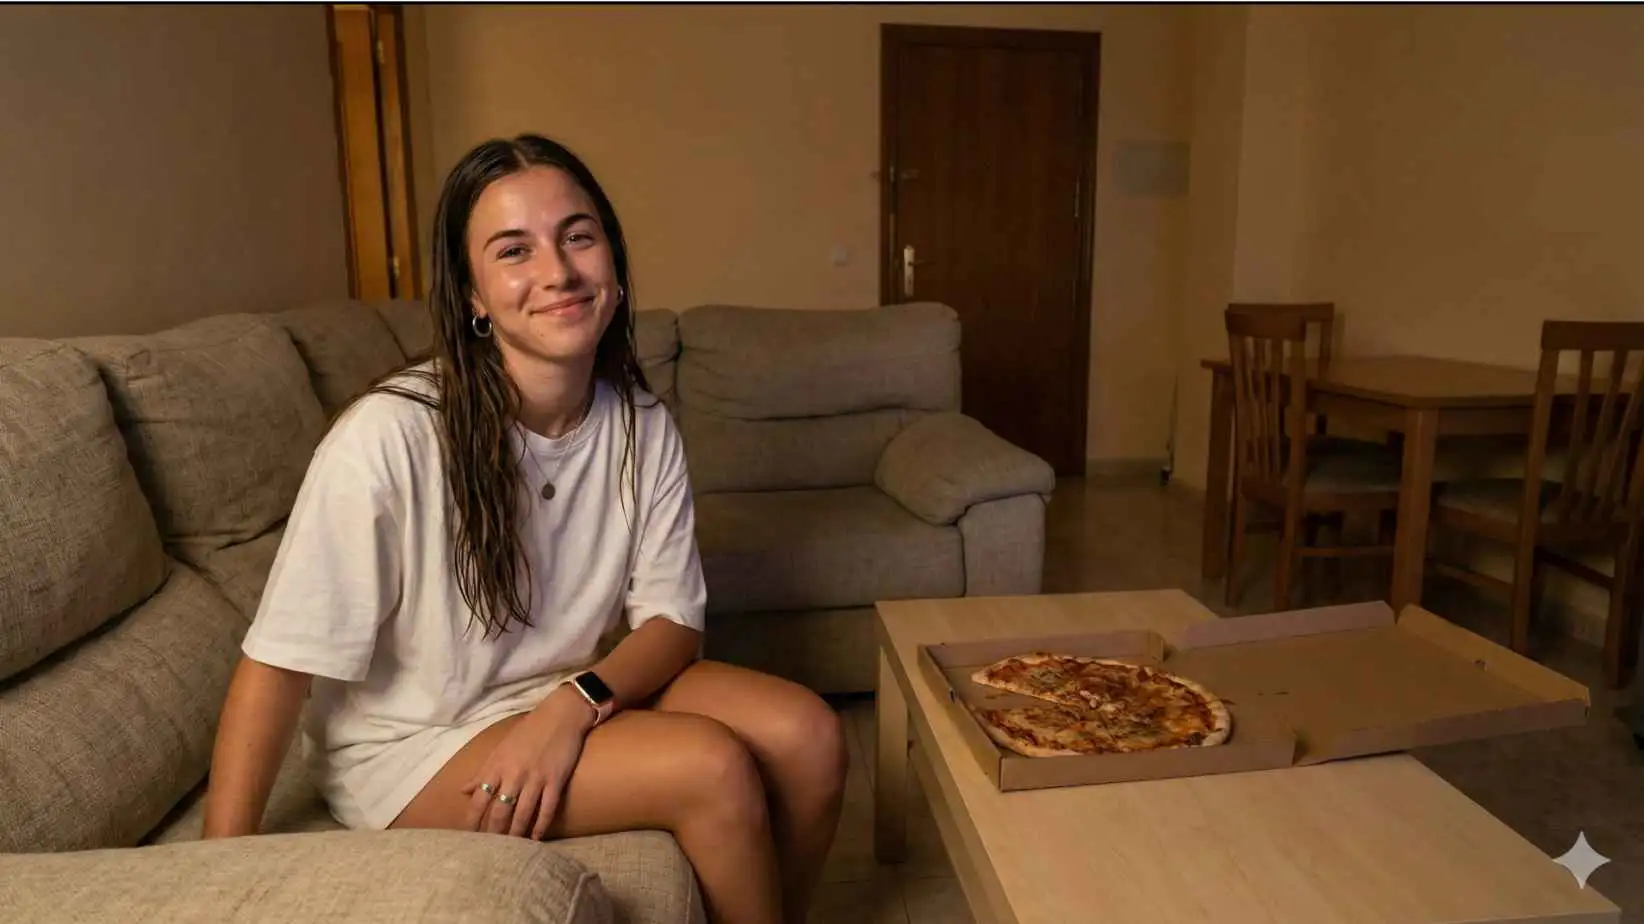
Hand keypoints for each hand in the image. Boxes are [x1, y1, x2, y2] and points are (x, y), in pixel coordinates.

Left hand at [461, 686, 595, 838]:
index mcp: (497, 766)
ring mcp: (535, 778)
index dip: (473, 821)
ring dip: (516, 833)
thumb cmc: (528, 730)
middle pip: (499, 811)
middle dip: (493, 833)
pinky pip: (547, 808)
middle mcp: (514, 774)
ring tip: (512, 850)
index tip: (467, 838)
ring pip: (522, 813)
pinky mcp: (555, 780)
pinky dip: (541, 825)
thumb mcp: (500, 748)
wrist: (561, 715)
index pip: (479, 799)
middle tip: (489, 852)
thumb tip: (464, 790)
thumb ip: (482, 771)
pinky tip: (536, 838)